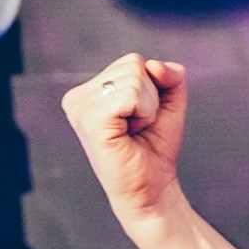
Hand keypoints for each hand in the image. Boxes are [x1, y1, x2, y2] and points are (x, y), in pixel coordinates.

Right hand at [61, 53, 188, 234]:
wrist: (153, 187)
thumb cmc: (156, 146)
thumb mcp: (170, 101)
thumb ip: (170, 75)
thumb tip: (153, 65)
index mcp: (90, 90)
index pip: (133, 61)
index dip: (152, 88)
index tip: (140, 117)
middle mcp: (78, 97)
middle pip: (134, 65)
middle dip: (151, 96)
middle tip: (138, 126)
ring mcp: (79, 108)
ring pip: (135, 78)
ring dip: (148, 107)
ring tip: (133, 131)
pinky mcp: (89, 120)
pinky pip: (131, 95)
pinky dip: (144, 113)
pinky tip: (131, 134)